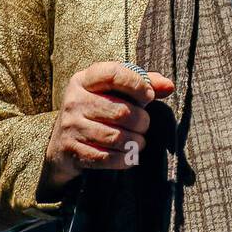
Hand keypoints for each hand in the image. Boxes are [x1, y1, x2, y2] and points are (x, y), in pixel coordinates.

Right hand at [38, 61, 174, 197]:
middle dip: (142, 120)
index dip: (137, 84)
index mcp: (84, 80)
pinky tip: (129, 154)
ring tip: (139, 140)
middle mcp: (74, 101)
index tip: (149, 95)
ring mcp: (70, 127)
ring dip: (136, 141)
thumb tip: (169, 86)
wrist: (62, 145)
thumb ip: (143, 84)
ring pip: (116, 137)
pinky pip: (107, 158)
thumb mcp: (114, 91)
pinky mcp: (71, 151)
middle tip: (144, 124)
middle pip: (121, 111)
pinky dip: (125, 158)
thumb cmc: (98, 110)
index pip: (114, 73)